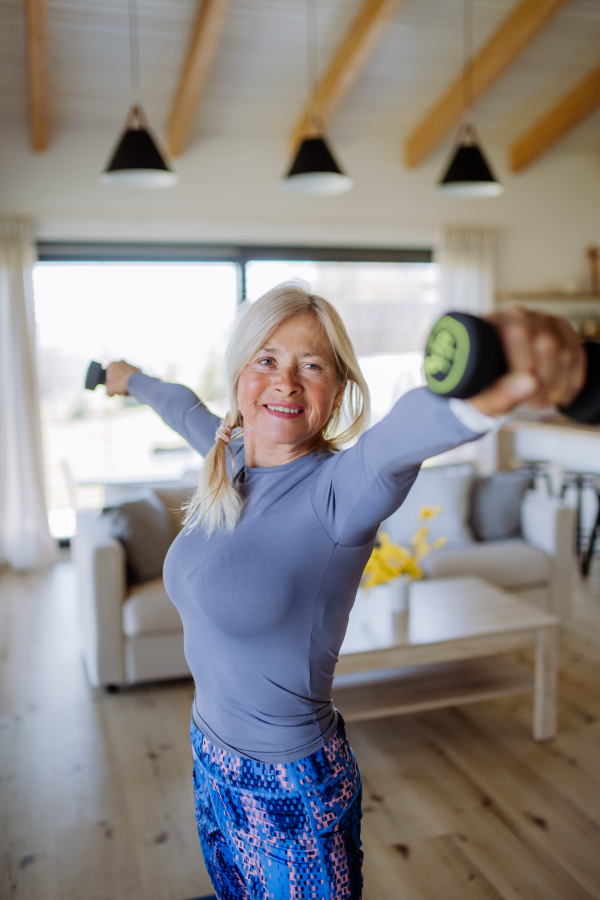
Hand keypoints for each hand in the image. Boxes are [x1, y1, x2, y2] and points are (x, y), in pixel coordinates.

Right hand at [105, 360, 140, 396]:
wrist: (135, 381)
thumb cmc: (120, 383)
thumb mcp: (109, 390)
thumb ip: (108, 391)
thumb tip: (110, 393)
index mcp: (112, 365)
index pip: (108, 376)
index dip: (110, 385)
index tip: (114, 390)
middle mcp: (121, 363)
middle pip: (118, 377)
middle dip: (119, 386)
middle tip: (122, 393)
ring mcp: (130, 365)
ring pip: (126, 378)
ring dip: (125, 385)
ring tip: (127, 393)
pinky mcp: (137, 369)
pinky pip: (133, 377)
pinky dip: (132, 383)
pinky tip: (133, 389)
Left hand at [467, 305, 586, 417]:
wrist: (492, 381)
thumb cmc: (484, 387)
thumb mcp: (485, 397)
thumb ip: (502, 393)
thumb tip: (532, 383)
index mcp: (492, 324)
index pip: (520, 335)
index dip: (527, 370)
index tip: (526, 398)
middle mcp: (518, 315)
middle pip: (547, 344)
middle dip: (545, 383)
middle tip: (535, 403)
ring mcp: (542, 320)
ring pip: (566, 353)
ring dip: (559, 386)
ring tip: (543, 400)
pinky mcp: (561, 329)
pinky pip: (578, 355)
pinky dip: (573, 381)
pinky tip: (559, 395)